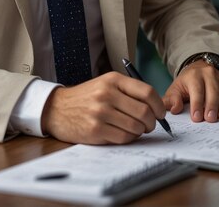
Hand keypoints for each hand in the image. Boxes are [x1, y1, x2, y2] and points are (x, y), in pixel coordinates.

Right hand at [41, 72, 165, 144]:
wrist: (57, 108)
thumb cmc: (86, 97)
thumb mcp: (106, 84)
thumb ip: (129, 91)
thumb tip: (158, 105)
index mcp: (113, 80)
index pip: (147, 92)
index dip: (159, 105)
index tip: (160, 113)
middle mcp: (107, 94)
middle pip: (144, 112)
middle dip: (152, 122)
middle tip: (149, 125)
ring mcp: (101, 112)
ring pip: (136, 127)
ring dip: (140, 131)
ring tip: (135, 129)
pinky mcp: (95, 129)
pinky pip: (124, 138)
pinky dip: (129, 138)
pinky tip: (123, 133)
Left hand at [163, 61, 218, 122]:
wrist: (198, 70)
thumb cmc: (187, 84)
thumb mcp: (176, 90)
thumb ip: (171, 100)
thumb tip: (173, 109)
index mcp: (194, 75)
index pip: (197, 90)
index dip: (197, 104)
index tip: (196, 118)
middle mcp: (209, 73)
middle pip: (213, 90)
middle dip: (212, 105)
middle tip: (211, 119)